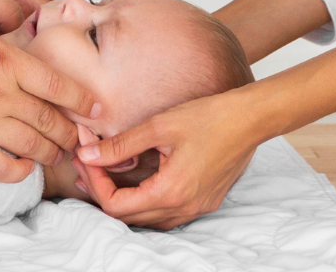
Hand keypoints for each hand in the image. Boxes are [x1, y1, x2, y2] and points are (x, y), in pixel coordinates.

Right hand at [0, 25, 98, 182]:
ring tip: (55, 154)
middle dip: (68, 133)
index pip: (56, 84)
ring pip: (32, 144)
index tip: (96, 110)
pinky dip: (19, 171)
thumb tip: (39, 35)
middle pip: (49, 118)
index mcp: (4, 62)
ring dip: (49, 153)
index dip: (81, 100)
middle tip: (76, 139)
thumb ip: (7, 43)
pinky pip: (3, 167)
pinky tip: (25, 168)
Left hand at [72, 87, 262, 228]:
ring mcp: (196, 208)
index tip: (86, 156)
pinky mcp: (203, 202)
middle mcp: (184, 208)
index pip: (116, 205)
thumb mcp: (159, 126)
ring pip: (146, 219)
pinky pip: (164, 214)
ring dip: (121, 198)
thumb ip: (121, 144)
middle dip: (102, 189)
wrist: (249, 120)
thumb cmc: (208, 118)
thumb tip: (87, 154)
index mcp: (171, 191)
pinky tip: (132, 179)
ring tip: (102, 171)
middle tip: (87, 161)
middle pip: (128, 217)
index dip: (95, 182)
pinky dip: (142, 201)